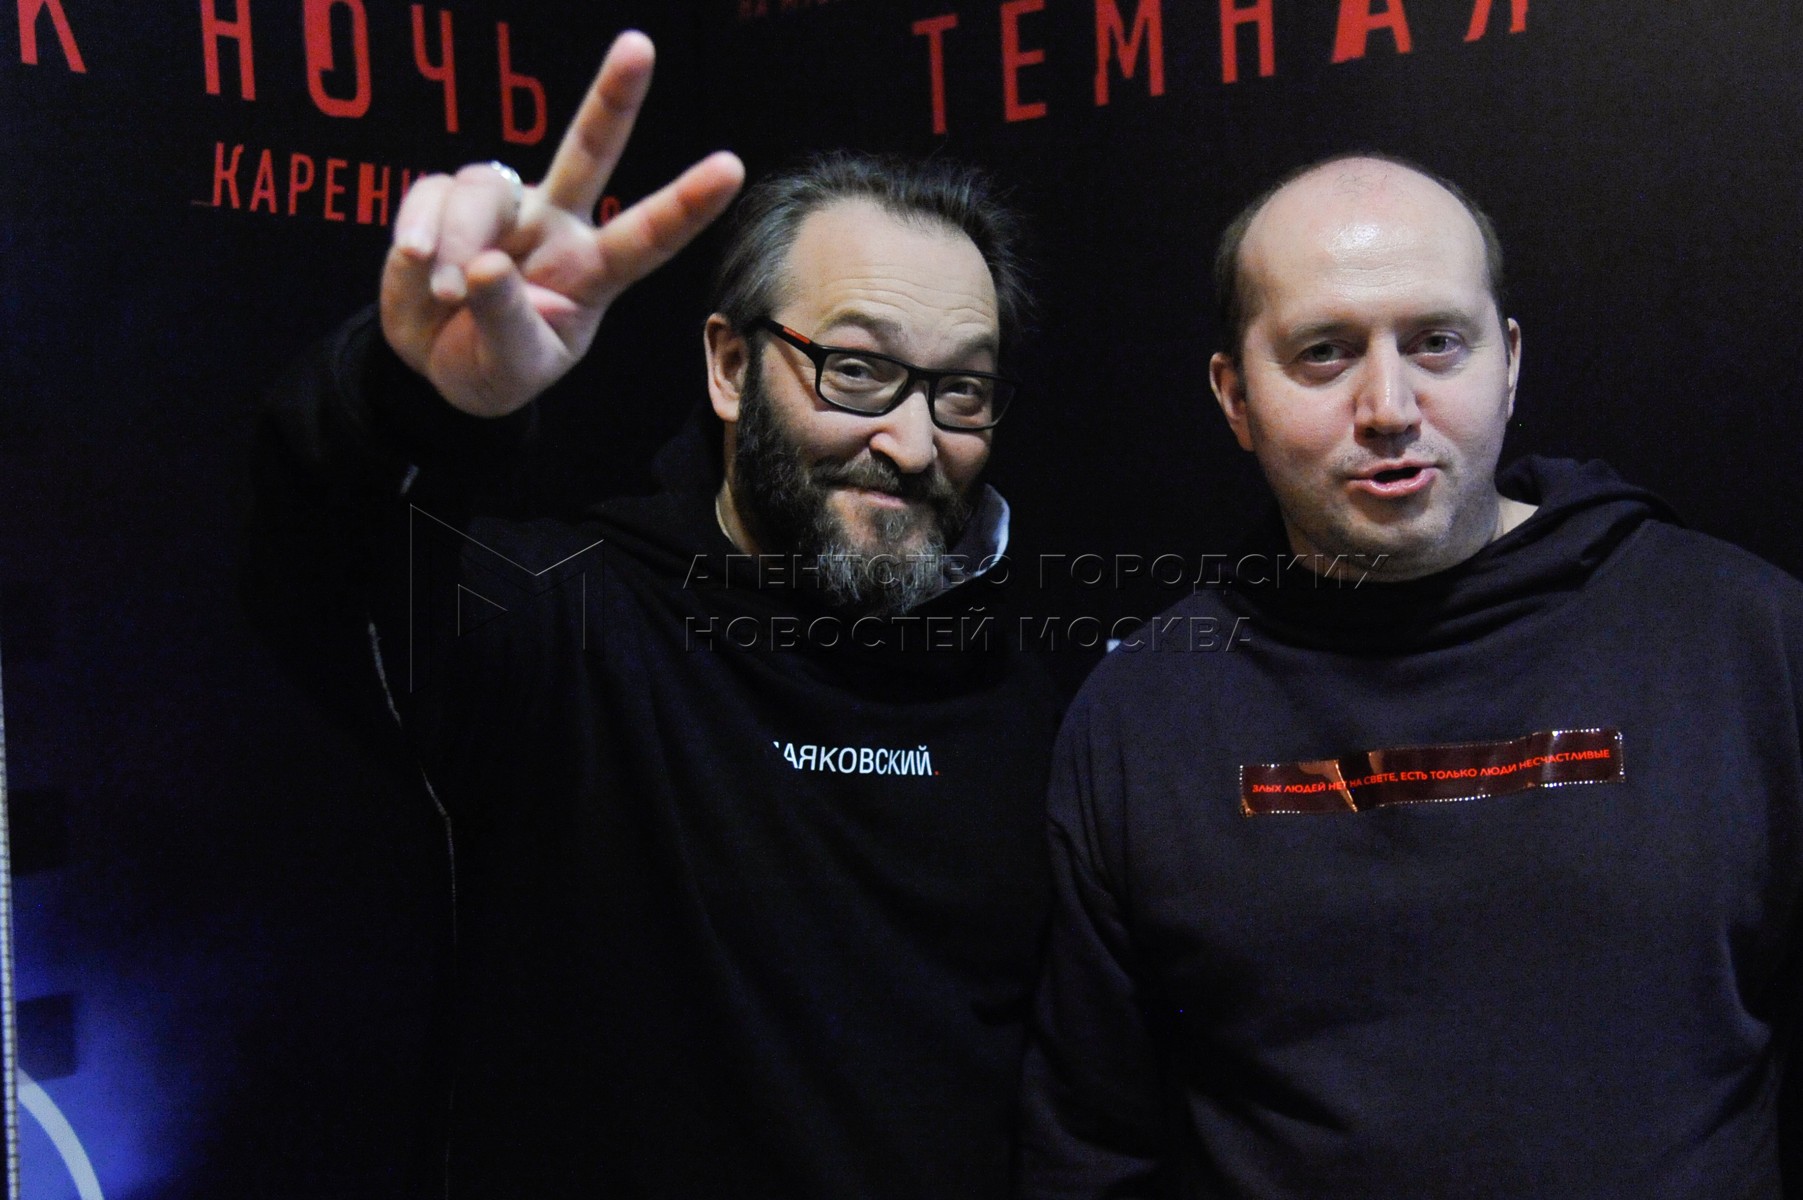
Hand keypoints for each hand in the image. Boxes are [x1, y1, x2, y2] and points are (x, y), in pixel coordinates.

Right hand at [381, 31, 744, 417]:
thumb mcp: (510, 368)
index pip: (646, 237)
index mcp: (592, 272)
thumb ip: (504, 321)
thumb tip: (485, 266)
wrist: (431, 368)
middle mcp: (556, 226)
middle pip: (589, 152)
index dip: (686, 204)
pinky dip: (417, 230)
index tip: (731, 168)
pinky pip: (431, 194)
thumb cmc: (492, 367)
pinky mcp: (445, 200)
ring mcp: (504, 209)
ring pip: (484, 188)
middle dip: (613, 98)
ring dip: (460, 240)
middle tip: (640, 46)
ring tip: (447, 291)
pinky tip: (415, 263)